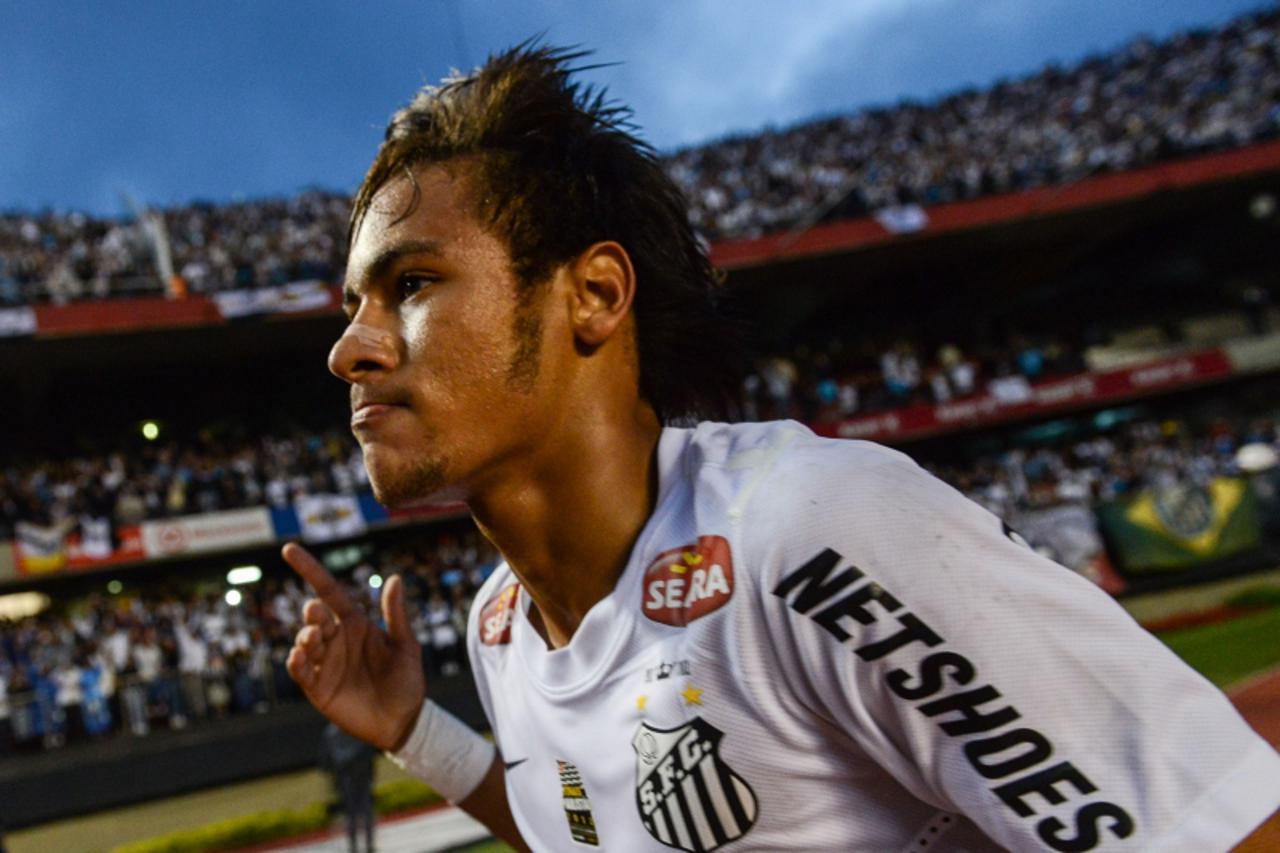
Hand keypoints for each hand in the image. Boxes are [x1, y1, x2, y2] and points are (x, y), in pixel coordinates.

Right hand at [283, 542, 424, 750]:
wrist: (403, 721)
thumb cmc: (407, 680)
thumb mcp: (406, 645)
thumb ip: (396, 615)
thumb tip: (395, 578)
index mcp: (356, 624)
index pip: (328, 591)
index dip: (309, 569)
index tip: (289, 549)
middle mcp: (337, 640)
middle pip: (315, 617)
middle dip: (312, 613)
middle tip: (317, 614)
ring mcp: (326, 663)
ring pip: (304, 642)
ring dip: (305, 637)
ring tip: (312, 638)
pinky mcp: (318, 688)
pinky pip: (301, 671)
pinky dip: (296, 662)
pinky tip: (298, 657)